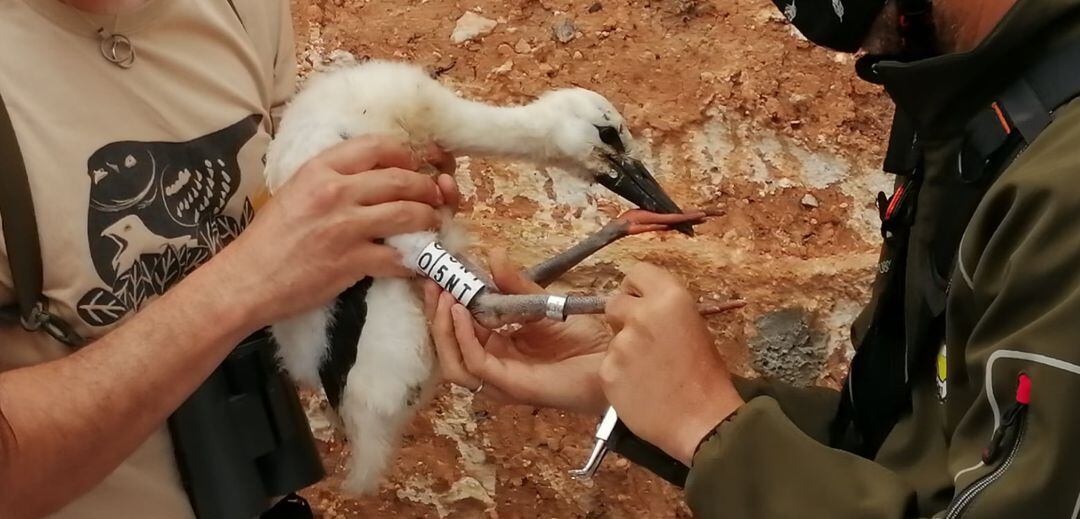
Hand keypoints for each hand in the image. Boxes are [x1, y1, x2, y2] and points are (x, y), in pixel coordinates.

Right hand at [218, 136, 456, 326]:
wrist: (247, 280)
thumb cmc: (269, 238)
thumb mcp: (295, 192)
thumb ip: (331, 179)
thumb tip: (368, 176)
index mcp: (320, 169)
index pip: (377, 146)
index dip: (405, 154)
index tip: (413, 165)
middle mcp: (336, 192)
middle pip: (401, 180)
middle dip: (426, 188)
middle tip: (434, 196)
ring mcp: (346, 227)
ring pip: (408, 214)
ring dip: (429, 219)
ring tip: (432, 224)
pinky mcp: (352, 261)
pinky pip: (399, 257)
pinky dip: (414, 260)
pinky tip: (418, 261)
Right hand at [423, 249, 609, 413]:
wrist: (612, 359)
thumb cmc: (584, 339)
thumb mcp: (542, 304)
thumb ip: (514, 285)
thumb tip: (492, 254)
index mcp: (498, 349)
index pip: (459, 330)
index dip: (445, 304)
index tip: (438, 275)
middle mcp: (494, 367)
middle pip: (449, 348)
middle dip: (437, 316)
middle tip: (431, 284)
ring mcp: (500, 379)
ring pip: (454, 362)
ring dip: (444, 329)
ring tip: (444, 298)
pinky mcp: (510, 384)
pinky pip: (476, 364)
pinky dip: (463, 338)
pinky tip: (462, 312)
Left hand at [603, 263, 743, 465]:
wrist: (704, 422)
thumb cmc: (706, 378)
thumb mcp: (694, 328)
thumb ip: (665, 312)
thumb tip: (643, 305)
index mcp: (670, 298)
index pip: (638, 272)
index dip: (637, 289)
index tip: (641, 302)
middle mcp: (643, 315)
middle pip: (614, 302)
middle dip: (623, 318)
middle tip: (642, 340)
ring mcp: (622, 344)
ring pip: (611, 338)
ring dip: (623, 351)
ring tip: (648, 373)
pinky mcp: (608, 371)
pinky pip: (608, 366)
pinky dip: (619, 375)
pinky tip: (640, 388)